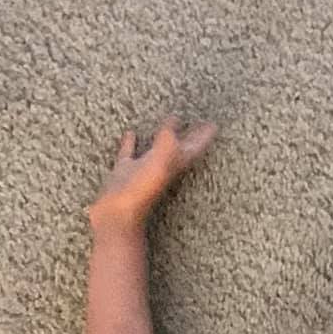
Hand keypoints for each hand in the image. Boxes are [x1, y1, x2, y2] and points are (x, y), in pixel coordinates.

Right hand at [87, 117, 218, 232]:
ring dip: (163, 135)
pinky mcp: (125, 171)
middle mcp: (163, 166)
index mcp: (176, 164)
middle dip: (190, 133)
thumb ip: (170, 137)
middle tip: (199, 121)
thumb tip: (176, 118)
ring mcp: (144, 168)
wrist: (118, 215)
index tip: (215, 124)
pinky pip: (130, 152)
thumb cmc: (144, 189)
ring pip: (157, 147)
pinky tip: (131, 132)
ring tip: (168, 120)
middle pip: (181, 146)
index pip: (196, 147)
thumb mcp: (162, 158)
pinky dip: (131, 142)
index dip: (205, 135)